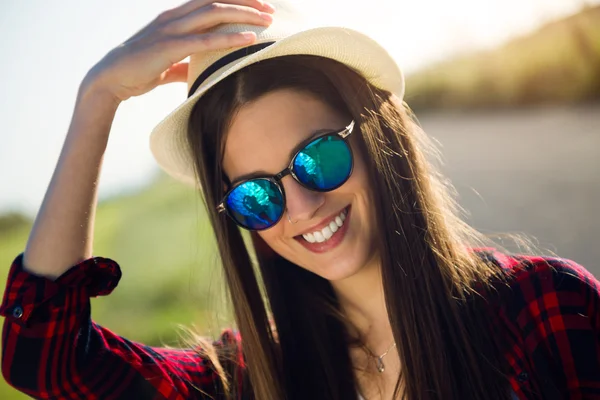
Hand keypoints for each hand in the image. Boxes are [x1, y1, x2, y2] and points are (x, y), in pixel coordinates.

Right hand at [82, 0, 274, 103]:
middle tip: (272, 10)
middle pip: (216, 0)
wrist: (110, 79)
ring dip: (244, 15)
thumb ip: (185, 63)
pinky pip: (204, 40)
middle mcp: (174, 17)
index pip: (210, 0)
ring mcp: (171, 29)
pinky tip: (250, 39)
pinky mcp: (169, 47)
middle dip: (247, 2)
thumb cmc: (138, 69)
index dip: (236, 0)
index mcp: (174, 17)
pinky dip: (229, 38)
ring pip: (213, 13)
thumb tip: (200, 70)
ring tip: (268, 21)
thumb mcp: (167, 63)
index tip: (260, 7)